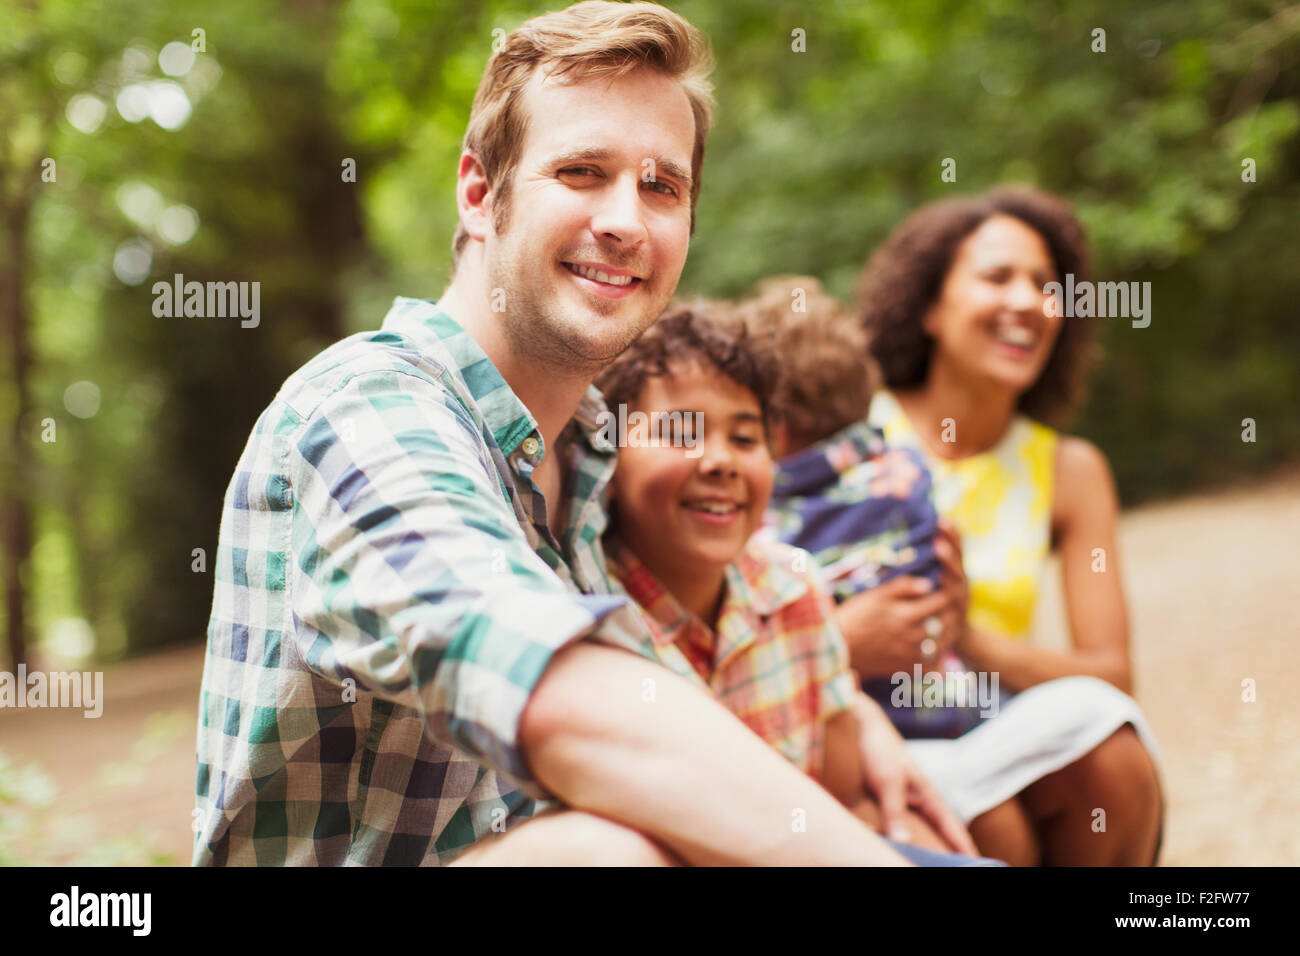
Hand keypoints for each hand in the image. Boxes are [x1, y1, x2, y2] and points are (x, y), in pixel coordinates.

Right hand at [835, 576, 960, 677]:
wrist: (837, 646)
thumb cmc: (853, 616)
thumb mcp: (875, 595)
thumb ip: (903, 587)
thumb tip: (928, 584)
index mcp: (906, 615)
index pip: (940, 602)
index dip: (946, 593)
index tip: (945, 588)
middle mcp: (912, 636)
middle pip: (945, 623)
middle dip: (951, 613)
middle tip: (950, 606)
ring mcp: (910, 655)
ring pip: (942, 645)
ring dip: (948, 634)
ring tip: (947, 626)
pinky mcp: (904, 668)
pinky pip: (930, 665)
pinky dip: (937, 658)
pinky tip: (935, 651)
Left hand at [853, 694, 978, 855]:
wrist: (862, 727)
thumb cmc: (881, 750)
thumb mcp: (888, 781)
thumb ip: (895, 810)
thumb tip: (903, 842)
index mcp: (930, 798)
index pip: (954, 831)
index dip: (966, 851)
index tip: (980, 867)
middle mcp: (922, 803)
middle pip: (942, 836)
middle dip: (950, 854)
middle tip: (959, 868)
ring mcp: (907, 804)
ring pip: (922, 834)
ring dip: (927, 849)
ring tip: (930, 864)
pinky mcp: (889, 803)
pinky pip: (900, 828)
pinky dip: (904, 840)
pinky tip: (898, 850)